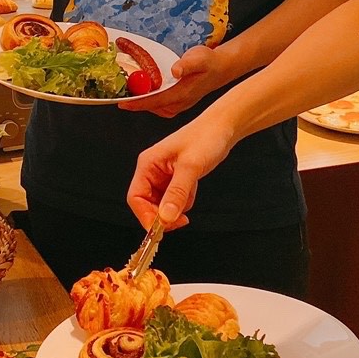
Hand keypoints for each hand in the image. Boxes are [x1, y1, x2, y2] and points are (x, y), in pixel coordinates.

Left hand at [117, 44, 230, 117]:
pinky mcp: (178, 103)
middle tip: (118, 96)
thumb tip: (175, 70)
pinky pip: (159, 106)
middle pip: (151, 107)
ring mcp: (178, 105)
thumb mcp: (199, 57)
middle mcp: (178, 103)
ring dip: (141, 103)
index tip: (122, 103)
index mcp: (181, 94)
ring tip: (127, 95)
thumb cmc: (209, 62)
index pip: (155, 101)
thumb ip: (187, 64)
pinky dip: (150, 102)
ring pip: (155, 108)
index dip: (137, 103)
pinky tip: (144, 94)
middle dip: (134, 103)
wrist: (221, 68)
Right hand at [126, 113, 236, 229]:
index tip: (160, 229)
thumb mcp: (190, 167)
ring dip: (175, 208)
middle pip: (146, 204)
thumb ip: (177, 193)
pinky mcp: (175, 179)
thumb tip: (165, 217)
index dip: (145, 215)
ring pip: (161, 204)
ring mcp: (163, 176)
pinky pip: (174, 200)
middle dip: (162, 215)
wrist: (222, 128)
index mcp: (148, 164)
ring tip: (190, 195)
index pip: (136, 197)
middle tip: (180, 221)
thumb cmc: (205, 138)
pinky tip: (193, 189)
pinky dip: (183, 201)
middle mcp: (152, 170)